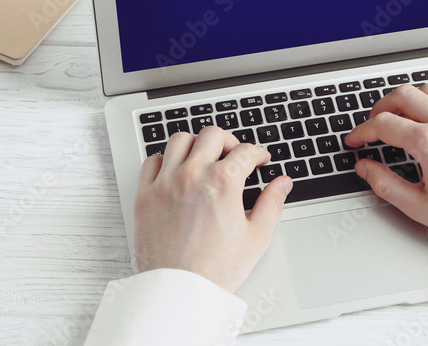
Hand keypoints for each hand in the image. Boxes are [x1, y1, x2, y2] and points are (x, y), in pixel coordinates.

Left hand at [133, 126, 292, 292]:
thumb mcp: (257, 237)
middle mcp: (193, 175)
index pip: (245, 151)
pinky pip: (152, 161)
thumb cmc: (216, 271)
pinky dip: (165, 160)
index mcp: (223, 183)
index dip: (258, 154)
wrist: (179, 293)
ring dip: (196, 144)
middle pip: (213, 135)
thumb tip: (282, 184)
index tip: (259, 161)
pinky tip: (176, 170)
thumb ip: (273, 204)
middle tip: (235, 154)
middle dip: (230, 141)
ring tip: (205, 157)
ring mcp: (165, 183)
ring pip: (180, 139)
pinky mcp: (145, 195)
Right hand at [344, 83, 427, 248]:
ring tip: (402, 116)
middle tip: (374, 124)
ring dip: (410, 99)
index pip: (383, 124)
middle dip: (381, 107)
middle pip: (403, 95)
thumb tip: (366, 169)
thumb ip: (386, 185)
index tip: (356, 141)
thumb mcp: (420, 207)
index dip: (362, 132)